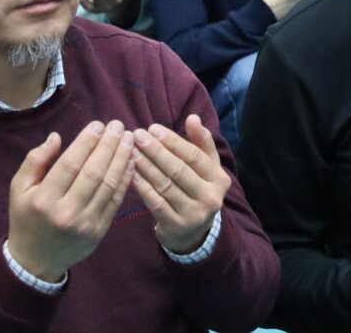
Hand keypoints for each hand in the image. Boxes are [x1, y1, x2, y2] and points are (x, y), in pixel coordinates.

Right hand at [8, 120, 134, 281]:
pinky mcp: (100, 230)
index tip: (98, 124)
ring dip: (122, 158)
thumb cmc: (27, 218)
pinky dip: (126, 178)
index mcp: (43, 200)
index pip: (70, 164)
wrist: (36, 260)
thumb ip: (35, 161)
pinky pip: (117, 199)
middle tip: (118, 125)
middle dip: (109, 145)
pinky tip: (131, 160)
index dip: (87, 142)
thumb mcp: (18, 189)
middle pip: (94, 172)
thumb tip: (56, 137)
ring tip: (128, 138)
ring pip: (109, 184)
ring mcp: (86, 223)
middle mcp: (66, 212)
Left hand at [130, 115, 230, 253]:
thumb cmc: (198, 189)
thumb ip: (201, 142)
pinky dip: (142, 187)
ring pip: (165, 185)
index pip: (194, 156)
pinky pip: (155, 203)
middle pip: (178, 170)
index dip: (172, 141)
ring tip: (130, 151)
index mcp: (219, 179)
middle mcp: (210, 197)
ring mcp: (194, 214)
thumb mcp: (206, 167)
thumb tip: (193, 118)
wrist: (193, 232)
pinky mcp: (176, 226)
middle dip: (156, 151)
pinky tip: (131, 174)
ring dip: (146, 166)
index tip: (152, 128)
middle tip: (137, 136)